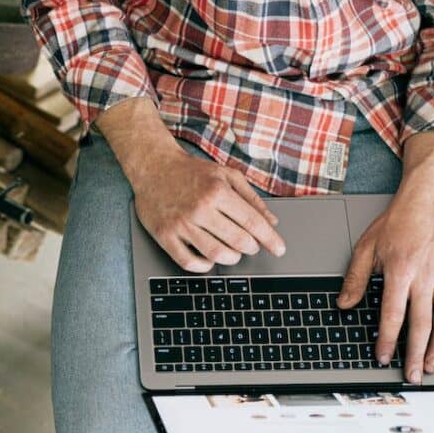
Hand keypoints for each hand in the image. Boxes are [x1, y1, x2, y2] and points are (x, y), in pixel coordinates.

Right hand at [95, 98, 284, 271]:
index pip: (252, 222)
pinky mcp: (164, 235)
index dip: (269, 239)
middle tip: (251, 246)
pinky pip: (188, 262)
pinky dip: (204, 266)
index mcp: (218, 191)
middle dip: (251, 247)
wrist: (154, 166)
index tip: (279, 249)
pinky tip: (209, 259)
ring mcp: (181, 223)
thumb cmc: (192, 171)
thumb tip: (271, 221)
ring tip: (232, 252)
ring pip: (215, 254)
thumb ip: (251, 198)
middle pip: (237, 241)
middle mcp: (200, 208)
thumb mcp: (226, 175)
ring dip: (231, 258)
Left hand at [337, 132, 433, 382]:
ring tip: (430, 365)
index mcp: (400, 271)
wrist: (425, 204)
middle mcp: (425, 277)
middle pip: (421, 322)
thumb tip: (343, 305)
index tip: (383, 357)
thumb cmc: (394, 225)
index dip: (388, 338)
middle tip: (410, 375)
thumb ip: (355, 279)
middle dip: (414, 352)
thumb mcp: (365, 248)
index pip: (393, 313)